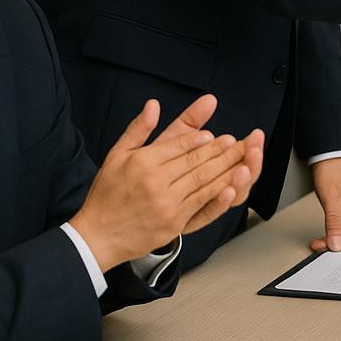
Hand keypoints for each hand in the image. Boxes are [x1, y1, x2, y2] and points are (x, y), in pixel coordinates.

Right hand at [69, 95, 263, 271]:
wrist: (97, 236)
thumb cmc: (107, 195)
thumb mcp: (116, 156)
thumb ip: (138, 129)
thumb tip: (153, 104)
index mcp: (142, 162)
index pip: (179, 145)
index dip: (200, 140)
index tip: (215, 135)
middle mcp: (155, 181)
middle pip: (196, 161)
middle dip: (221, 151)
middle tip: (238, 142)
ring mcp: (166, 203)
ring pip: (204, 180)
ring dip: (227, 168)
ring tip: (242, 158)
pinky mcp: (173, 223)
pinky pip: (202, 203)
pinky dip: (220, 193)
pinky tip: (233, 185)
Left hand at [310, 157, 340, 252]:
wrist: (327, 152)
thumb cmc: (333, 168)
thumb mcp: (331, 198)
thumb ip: (334, 223)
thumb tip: (336, 244)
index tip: (335, 248)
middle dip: (340, 241)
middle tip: (322, 246)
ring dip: (335, 236)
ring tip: (320, 240)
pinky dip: (334, 228)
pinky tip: (324, 231)